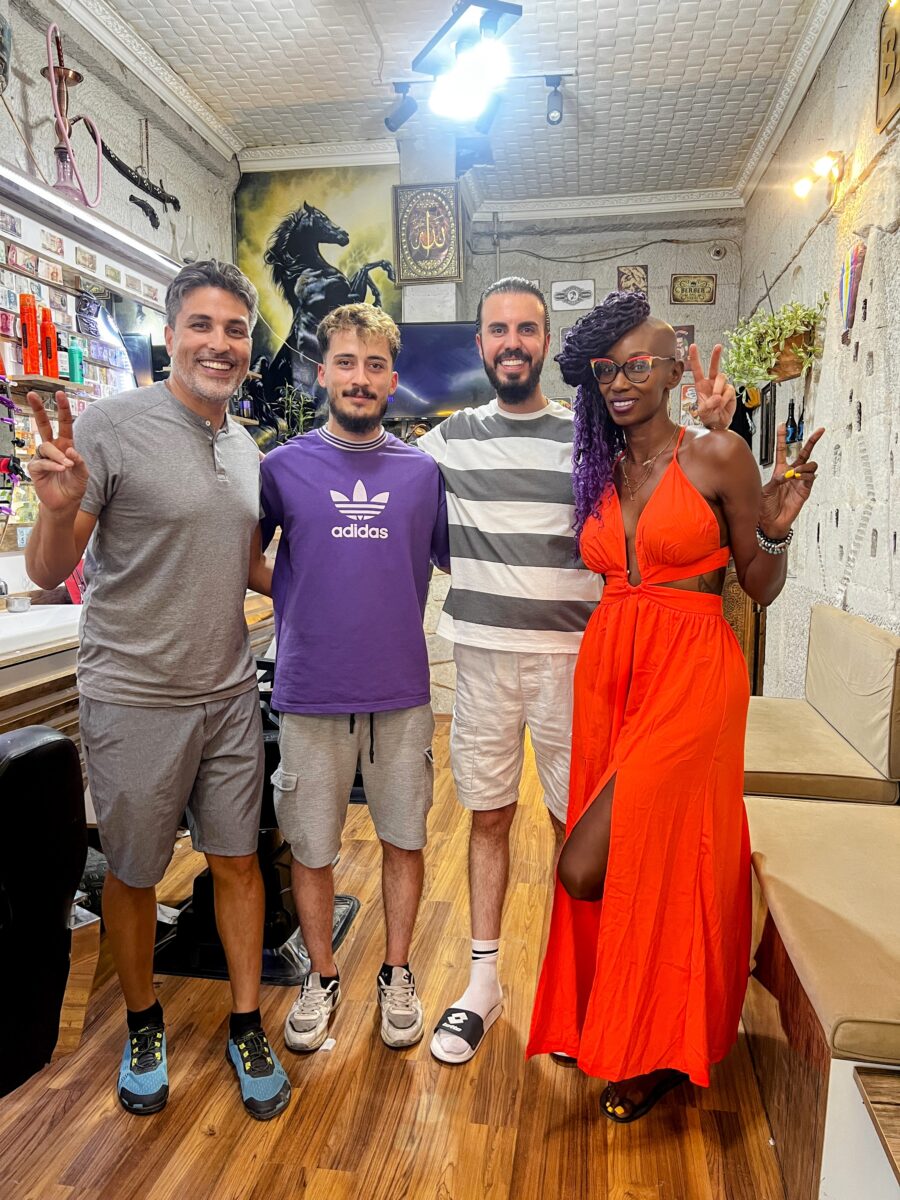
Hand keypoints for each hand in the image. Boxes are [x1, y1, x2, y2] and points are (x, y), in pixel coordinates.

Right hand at [25, 390, 88, 511]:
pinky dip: (52, 466)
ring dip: (58, 456)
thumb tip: (70, 450)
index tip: (60, 394)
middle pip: (43, 425)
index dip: (62, 409)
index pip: (63, 424)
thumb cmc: (74, 487)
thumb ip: (80, 461)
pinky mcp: (35, 468)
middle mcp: (53, 448)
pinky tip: (60, 470)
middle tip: (32, 395)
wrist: (65, 504)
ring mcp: (42, 457)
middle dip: (38, 409)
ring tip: (67, 467)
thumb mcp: (83, 474)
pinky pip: (41, 462)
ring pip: (46, 447)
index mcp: (65, 445)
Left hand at [688, 343, 735, 430]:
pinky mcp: (730, 390)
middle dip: (716, 356)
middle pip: (714, 367)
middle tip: (718, 346)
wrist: (718, 423)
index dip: (695, 358)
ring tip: (716, 403)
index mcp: (701, 385)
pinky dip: (724, 399)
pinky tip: (722, 405)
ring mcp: (721, 386)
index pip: (697, 369)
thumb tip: (717, 397)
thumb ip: (707, 405)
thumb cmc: (708, 416)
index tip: (693, 346)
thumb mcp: (702, 412)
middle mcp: (711, 383)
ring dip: (718, 390)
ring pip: (721, 378)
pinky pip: (728, 391)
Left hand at [759, 424, 823, 539]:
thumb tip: (785, 474)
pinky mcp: (805, 490)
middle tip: (820, 431)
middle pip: (805, 453)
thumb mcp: (765, 490)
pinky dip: (805, 476)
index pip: (782, 450)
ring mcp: (800, 481)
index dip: (782, 437)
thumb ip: (775, 481)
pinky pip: (810, 478)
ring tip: (796, 472)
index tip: (782, 425)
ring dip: (804, 466)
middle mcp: (792, 473)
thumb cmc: (765, 507)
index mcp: (780, 470)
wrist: (771, 522)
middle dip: (812, 441)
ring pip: (811, 465)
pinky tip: (798, 479)